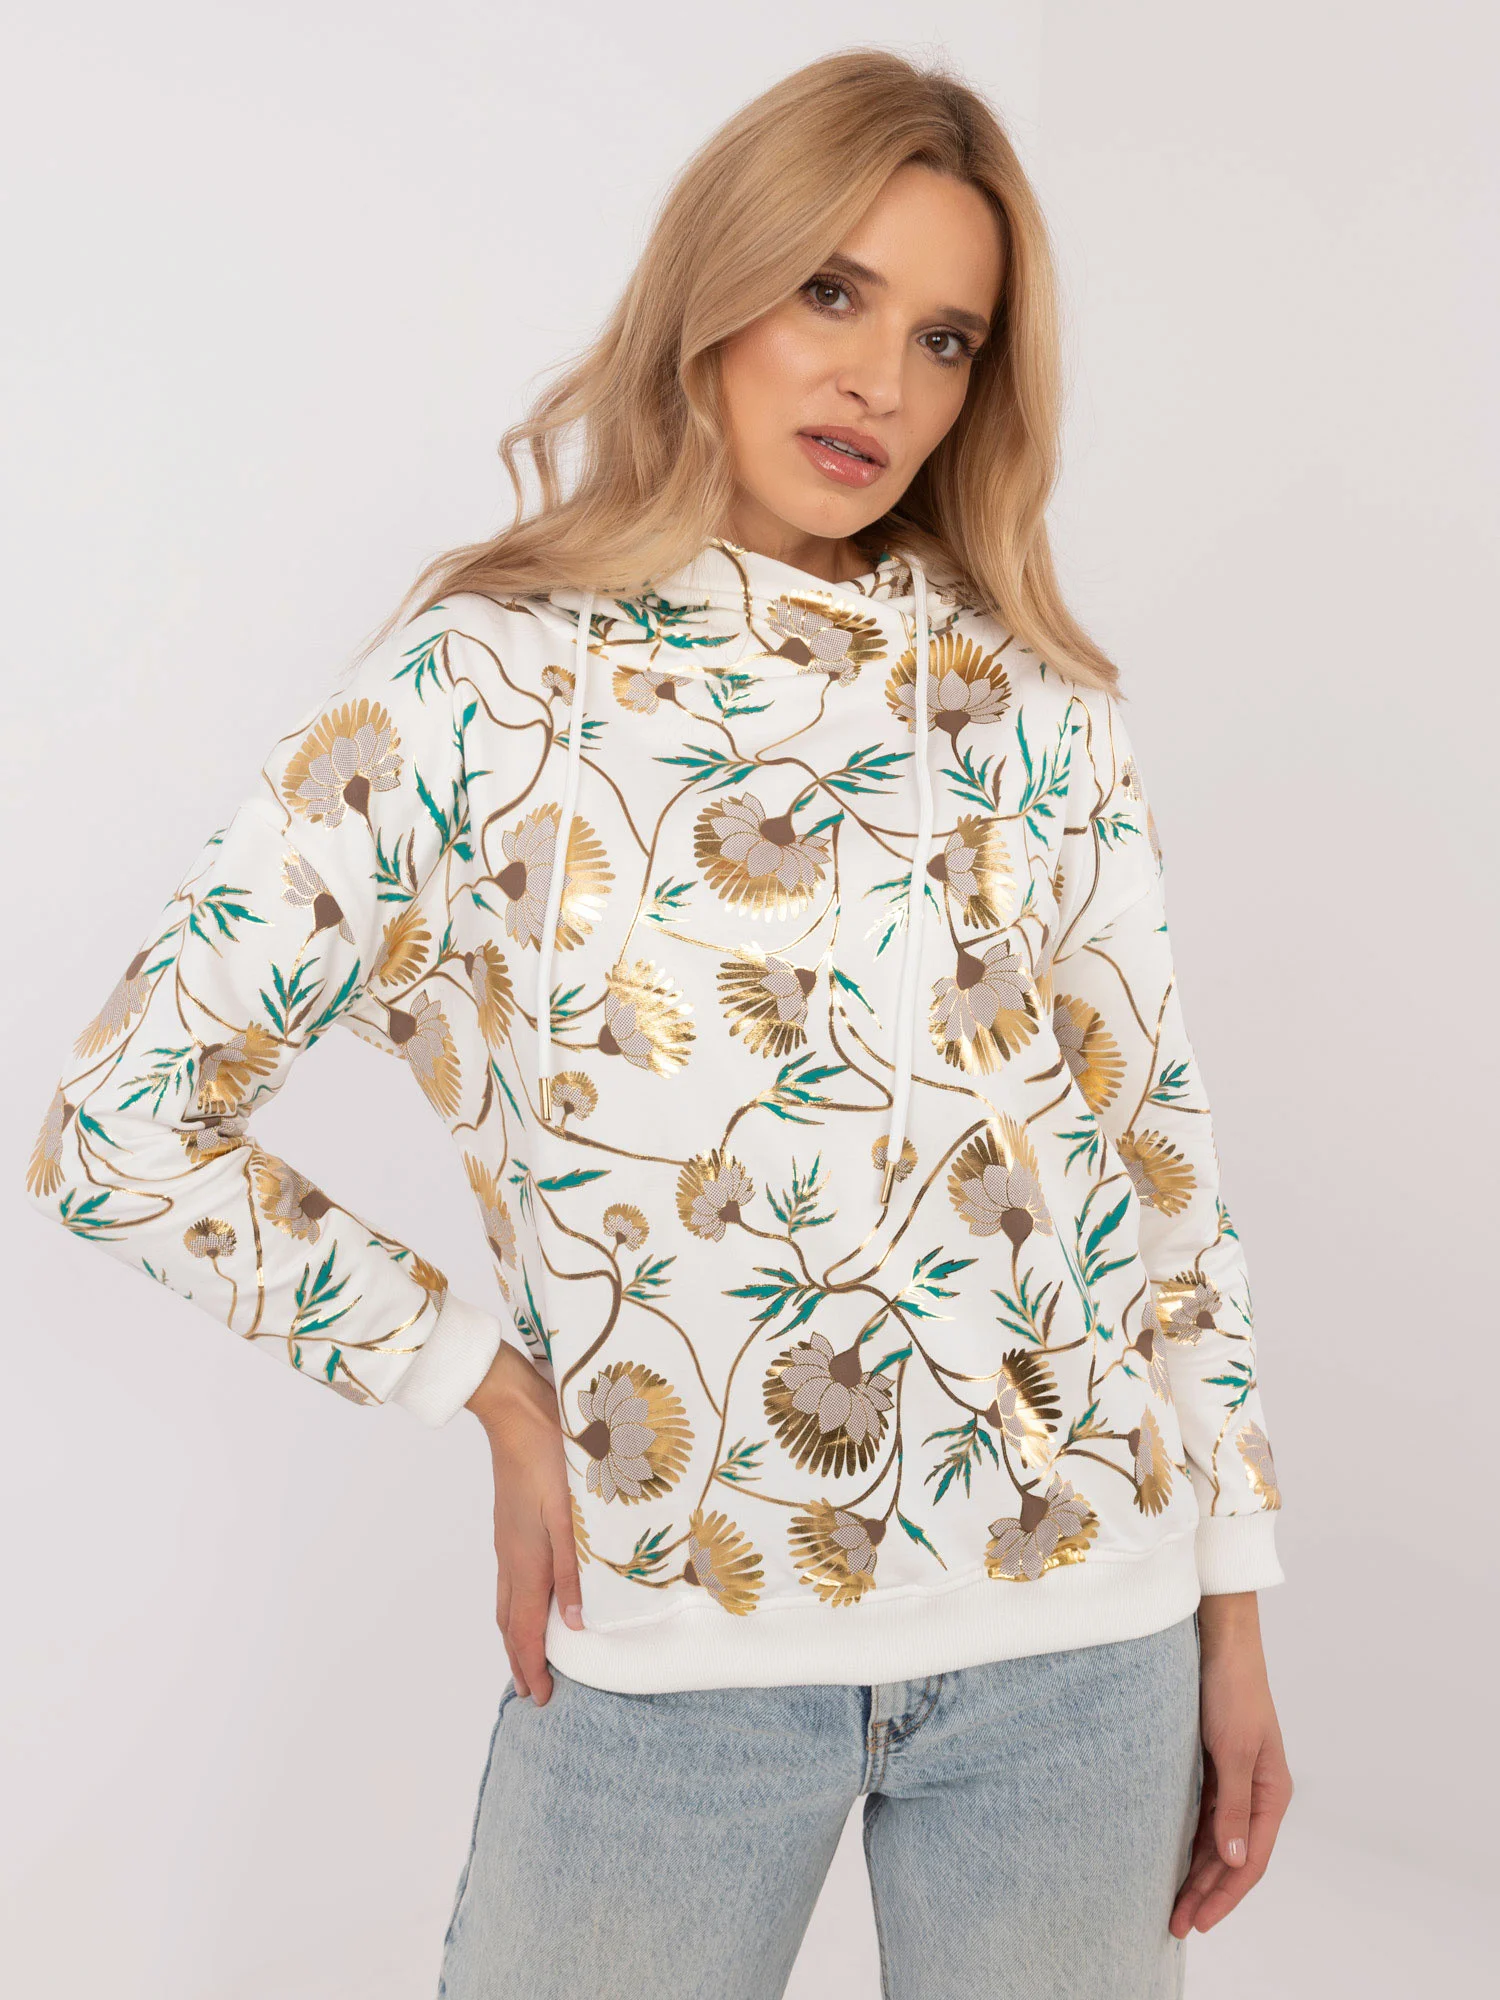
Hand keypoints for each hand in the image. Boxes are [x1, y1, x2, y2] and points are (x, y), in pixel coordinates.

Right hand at [465, 1343, 583, 1705]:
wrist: (516, 1411)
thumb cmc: (549, 1456)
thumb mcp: (572, 1514)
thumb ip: (575, 1570)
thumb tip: (575, 1625)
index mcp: (527, 1560)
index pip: (526, 1630)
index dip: (533, 1667)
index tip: (542, 1699)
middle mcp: (512, 1557)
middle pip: (511, 1623)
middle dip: (521, 1660)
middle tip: (534, 1692)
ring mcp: (508, 1540)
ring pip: (508, 1602)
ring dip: (517, 1635)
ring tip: (529, 1657)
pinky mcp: (510, 1524)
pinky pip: (511, 1580)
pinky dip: (518, 1606)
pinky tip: (533, 1599)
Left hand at [1170, 1591, 1293, 1938]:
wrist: (1218, 1639)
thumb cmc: (1231, 1689)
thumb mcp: (1232, 1750)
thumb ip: (1234, 1807)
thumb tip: (1237, 1861)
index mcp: (1271, 1792)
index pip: (1251, 1861)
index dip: (1225, 1895)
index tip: (1198, 1921)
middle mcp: (1256, 1792)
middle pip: (1233, 1857)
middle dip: (1207, 1893)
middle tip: (1175, 1924)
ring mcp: (1234, 1779)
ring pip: (1217, 1840)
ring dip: (1197, 1873)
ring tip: (1171, 1905)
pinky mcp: (1213, 1764)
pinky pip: (1204, 1817)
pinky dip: (1191, 1842)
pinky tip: (1172, 1860)